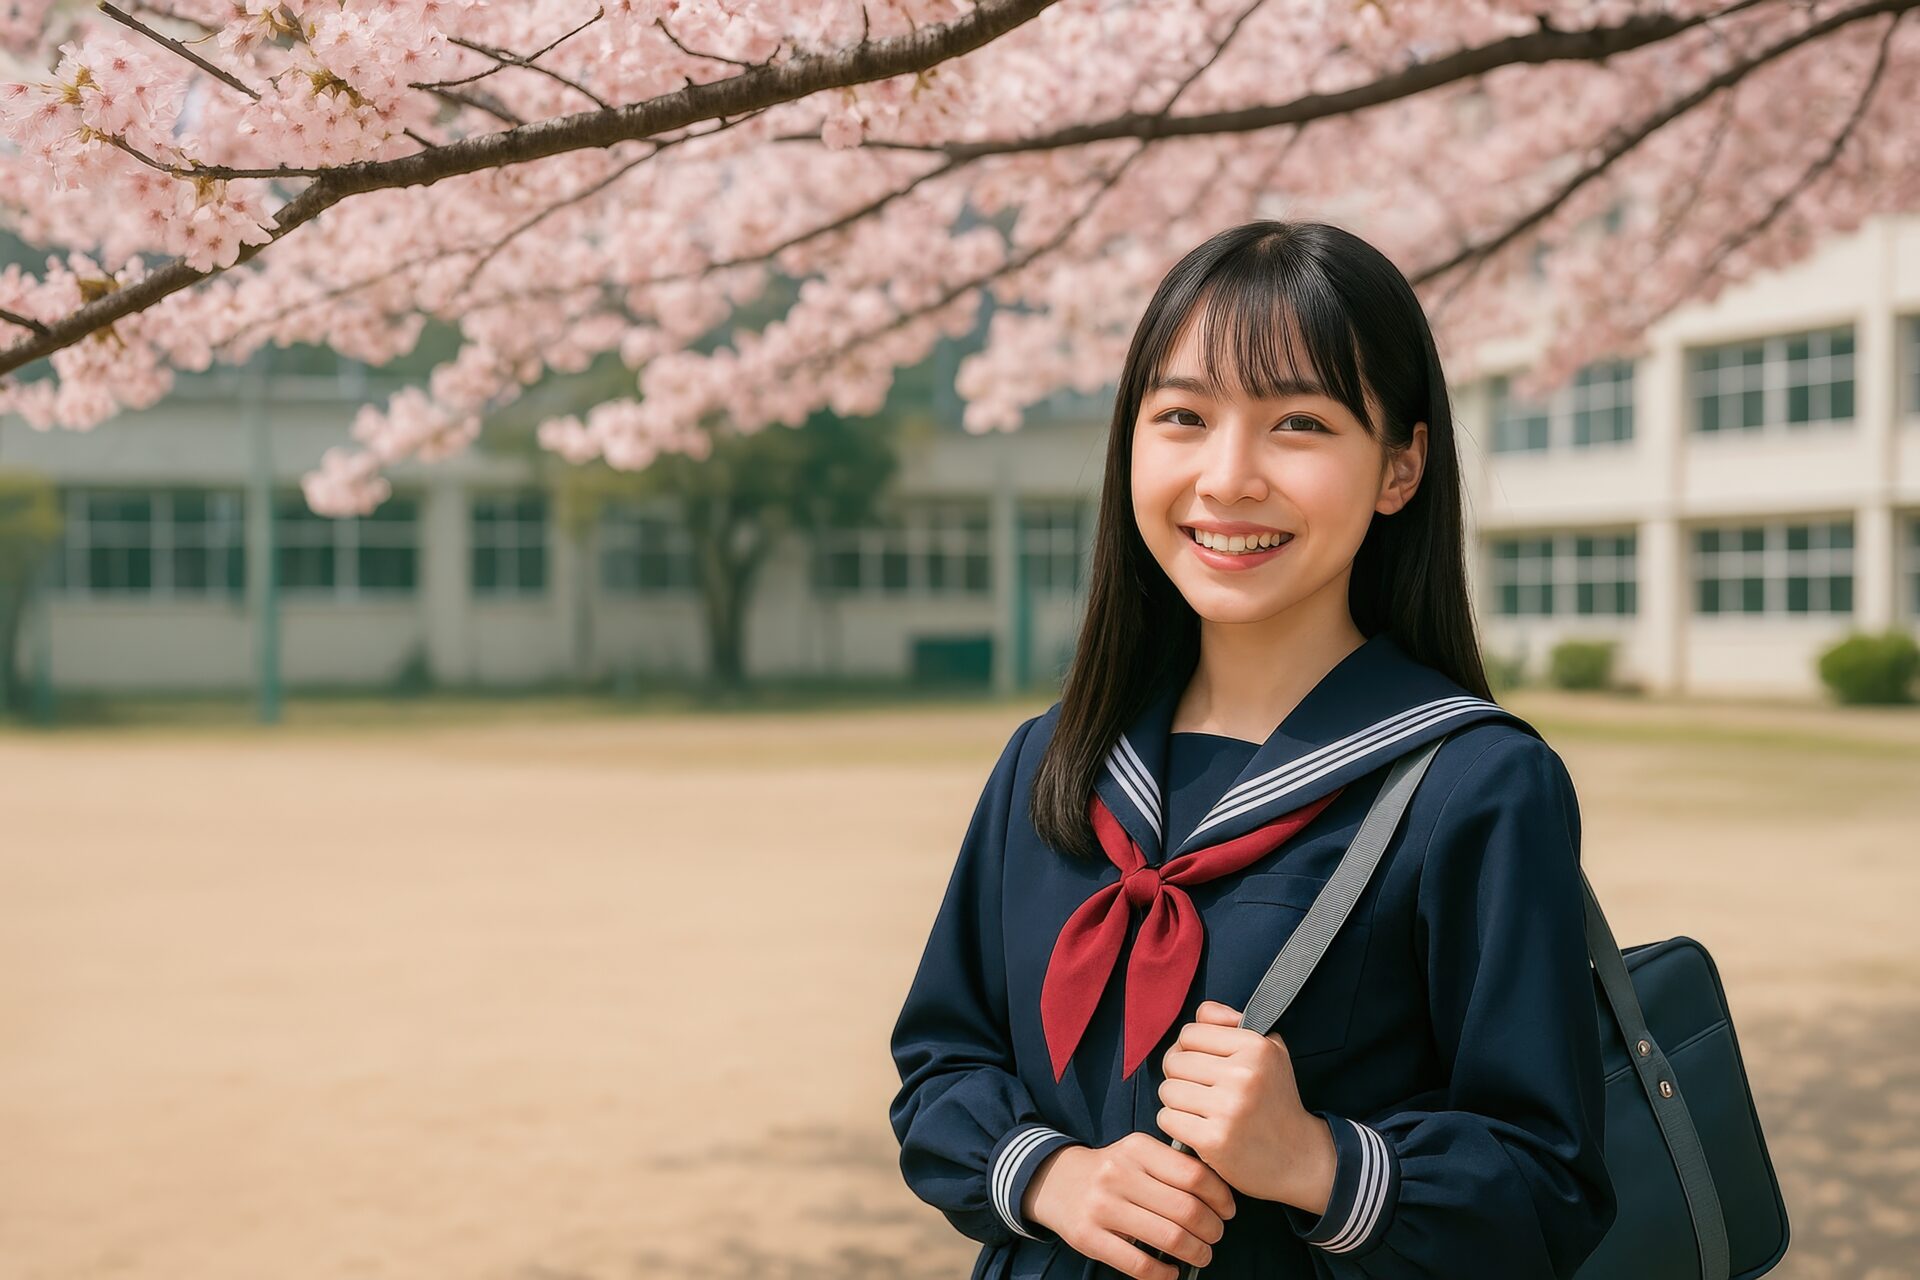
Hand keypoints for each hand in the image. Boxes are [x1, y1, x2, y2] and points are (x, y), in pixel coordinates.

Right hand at [1022, 1131, 1237, 1279]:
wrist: (1056, 1181)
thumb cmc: (1112, 1170)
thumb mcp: (1138, 1153)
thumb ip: (1173, 1165)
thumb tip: (1220, 1195)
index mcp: (1138, 1149)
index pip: (1194, 1175)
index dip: (1220, 1198)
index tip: (1227, 1211)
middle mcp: (1119, 1174)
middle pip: (1186, 1210)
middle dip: (1212, 1230)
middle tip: (1216, 1236)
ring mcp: (1102, 1207)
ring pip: (1169, 1238)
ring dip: (1196, 1253)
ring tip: (1201, 1254)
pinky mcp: (1089, 1238)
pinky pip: (1139, 1264)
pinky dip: (1165, 1274)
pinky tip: (1172, 1271)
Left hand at [1155, 1000, 1336, 1212]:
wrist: (1298, 1157)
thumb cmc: (1274, 1100)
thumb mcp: (1268, 1052)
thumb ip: (1230, 1023)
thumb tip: (1202, 1012)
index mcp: (1256, 1047)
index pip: (1190, 1033)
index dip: (1190, 1050)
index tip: (1204, 1066)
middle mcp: (1243, 1075)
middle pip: (1174, 1061)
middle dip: (1181, 1077)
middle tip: (1201, 1092)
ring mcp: (1228, 1108)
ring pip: (1167, 1090)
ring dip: (1176, 1102)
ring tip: (1200, 1111)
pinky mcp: (1214, 1140)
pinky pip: (1166, 1118)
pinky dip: (1176, 1125)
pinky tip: (1197, 1129)